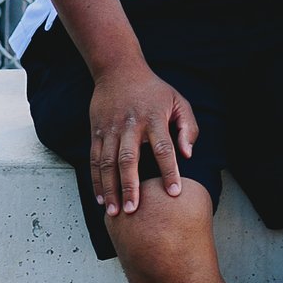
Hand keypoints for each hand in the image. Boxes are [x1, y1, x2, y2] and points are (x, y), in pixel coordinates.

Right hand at [86, 58, 197, 220]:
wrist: (119, 70)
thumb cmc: (154, 91)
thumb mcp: (178, 101)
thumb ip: (188, 127)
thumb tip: (188, 155)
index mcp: (154, 118)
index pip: (164, 148)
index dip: (169, 171)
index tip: (174, 192)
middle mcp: (130, 125)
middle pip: (129, 159)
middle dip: (131, 186)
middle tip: (134, 210)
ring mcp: (110, 130)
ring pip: (108, 163)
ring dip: (110, 189)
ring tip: (114, 212)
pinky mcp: (96, 133)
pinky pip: (95, 160)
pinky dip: (96, 181)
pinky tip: (101, 199)